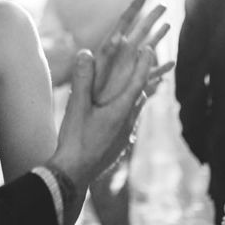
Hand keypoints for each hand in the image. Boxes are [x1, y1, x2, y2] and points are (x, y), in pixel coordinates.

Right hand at [48, 0, 172, 192]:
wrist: (74, 174)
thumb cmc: (75, 140)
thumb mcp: (76, 107)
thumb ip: (83, 79)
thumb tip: (86, 52)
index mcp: (120, 111)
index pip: (137, 83)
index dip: (144, 64)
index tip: (149, 49)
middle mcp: (128, 123)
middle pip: (141, 95)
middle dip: (144, 77)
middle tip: (148, 63)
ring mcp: (125, 136)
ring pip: (136, 110)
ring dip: (138, 94)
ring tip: (142, 85)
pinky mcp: (119, 145)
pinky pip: (130, 121)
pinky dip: (130, 109)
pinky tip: (124, 114)